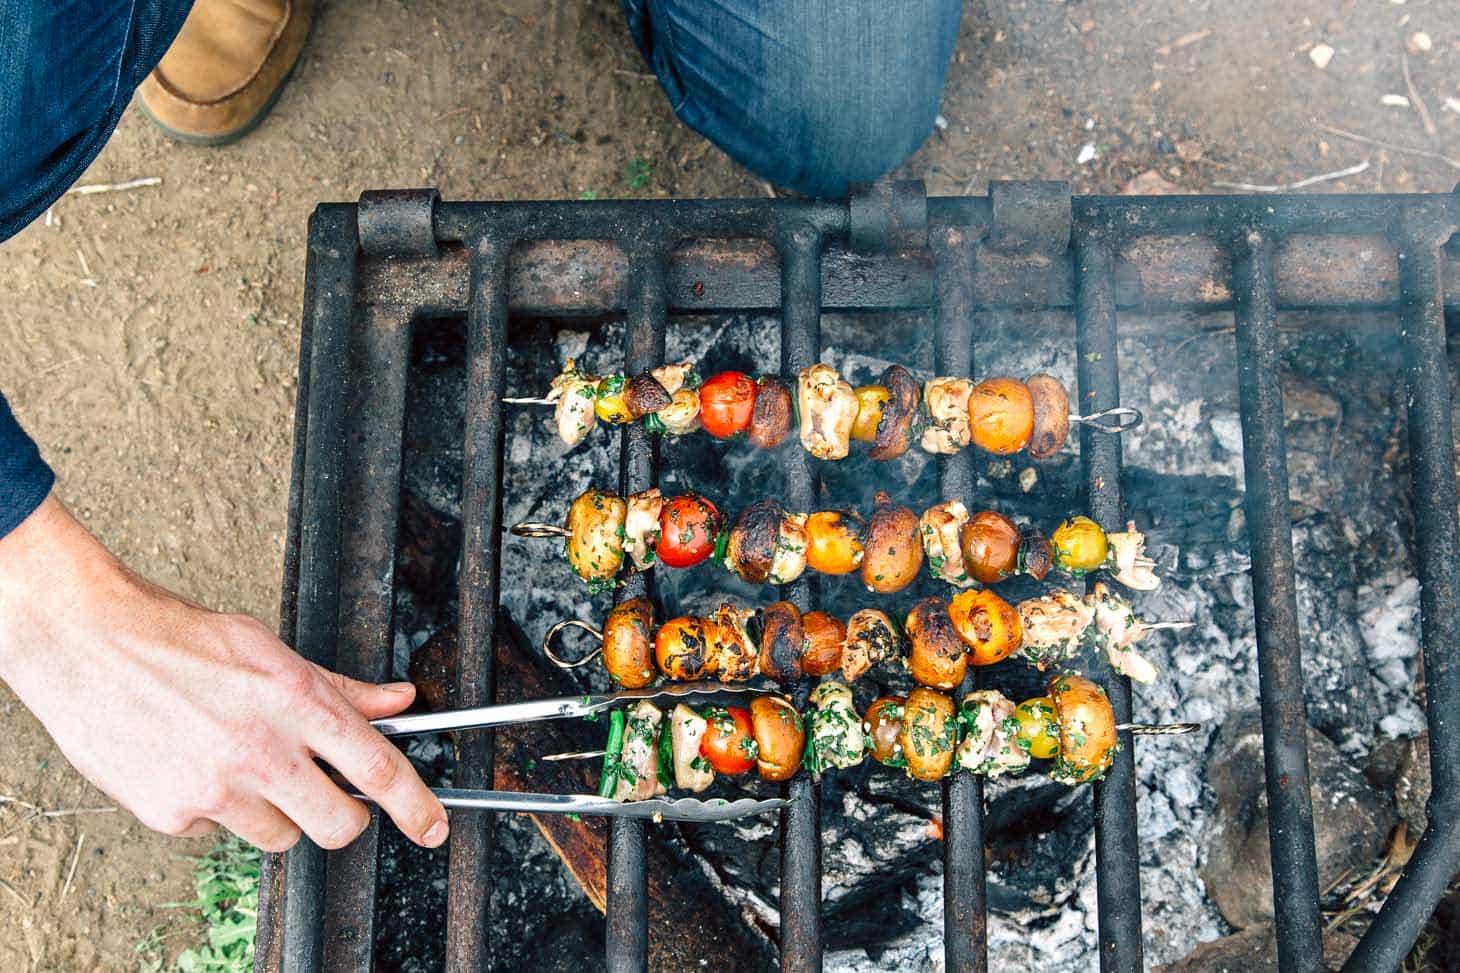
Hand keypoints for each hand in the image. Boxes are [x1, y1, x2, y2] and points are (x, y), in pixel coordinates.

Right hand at [0, 495, 447, 852]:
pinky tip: (194, 766)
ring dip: (274, 812)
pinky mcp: (173, 813)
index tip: (432, 827)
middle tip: (328, 796)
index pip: (378, 766)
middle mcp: (262, 749)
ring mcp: (216, 787)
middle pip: (338, 823)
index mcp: (295, 701)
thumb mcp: (272, 650)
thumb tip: (400, 702)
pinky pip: (219, 833)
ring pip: (280, 836)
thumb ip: (341, 687)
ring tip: (240, 763)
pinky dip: (216, 810)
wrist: (88, 645)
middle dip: (343, 817)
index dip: (416, 805)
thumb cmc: (180, 640)